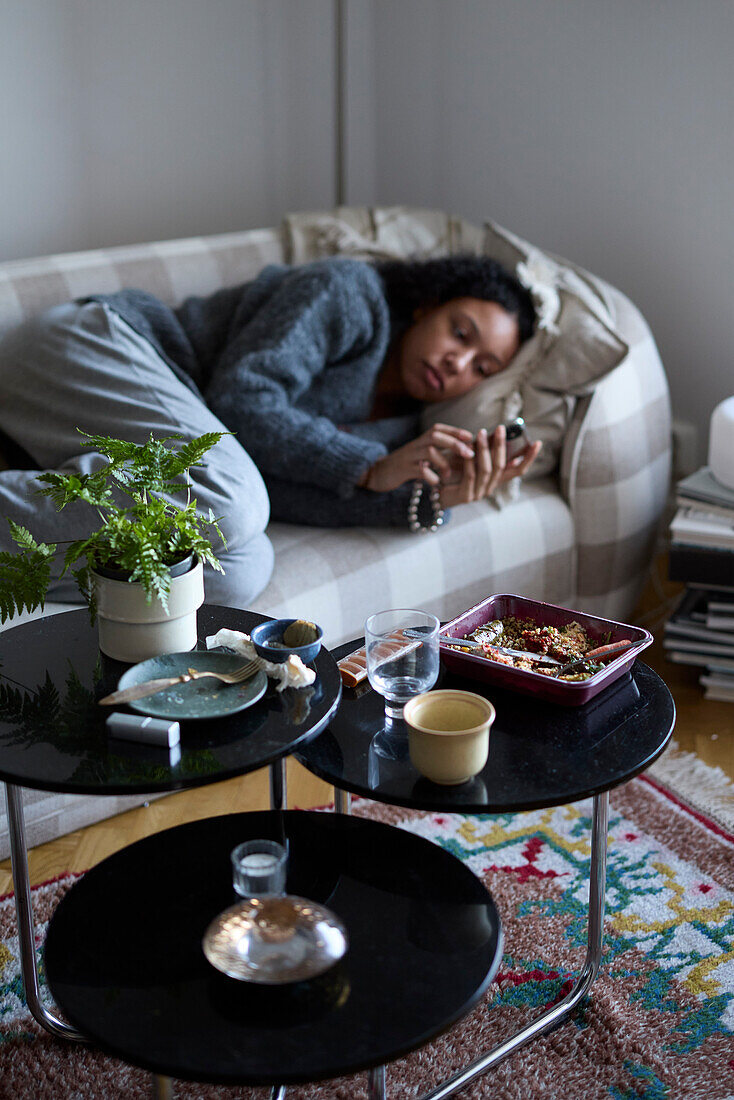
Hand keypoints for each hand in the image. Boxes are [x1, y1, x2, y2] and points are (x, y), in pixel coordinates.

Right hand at [359, 423, 475, 492]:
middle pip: (435, 436)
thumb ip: (439, 450)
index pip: (439, 429)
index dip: (456, 431)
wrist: (379, 473)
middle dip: (455, 444)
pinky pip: (419, 470)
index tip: (471, 437)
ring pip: (429, 451)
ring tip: (449, 474)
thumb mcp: (422, 455)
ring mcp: (409, 457)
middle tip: (469, 454)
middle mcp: (415, 445)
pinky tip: (436, 483)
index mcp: (421, 440)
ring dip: (443, 462)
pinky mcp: (403, 470)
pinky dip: (431, 476)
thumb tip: (464, 450)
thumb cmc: (406, 465)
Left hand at [439, 425, 542, 507]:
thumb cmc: (454, 474)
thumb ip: (486, 452)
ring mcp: (479, 494)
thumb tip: (500, 435)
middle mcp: (490, 488)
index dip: (529, 458)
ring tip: (482, 433)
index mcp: (496, 481)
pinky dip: (470, 462)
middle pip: (502, 466)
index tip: (538, 443)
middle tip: (500, 428)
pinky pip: (470, 476)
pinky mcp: (465, 497)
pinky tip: (468, 450)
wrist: (435, 494)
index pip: (518, 470)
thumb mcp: (473, 461)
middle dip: (502, 446)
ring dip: (485, 450)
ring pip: (487, 470)